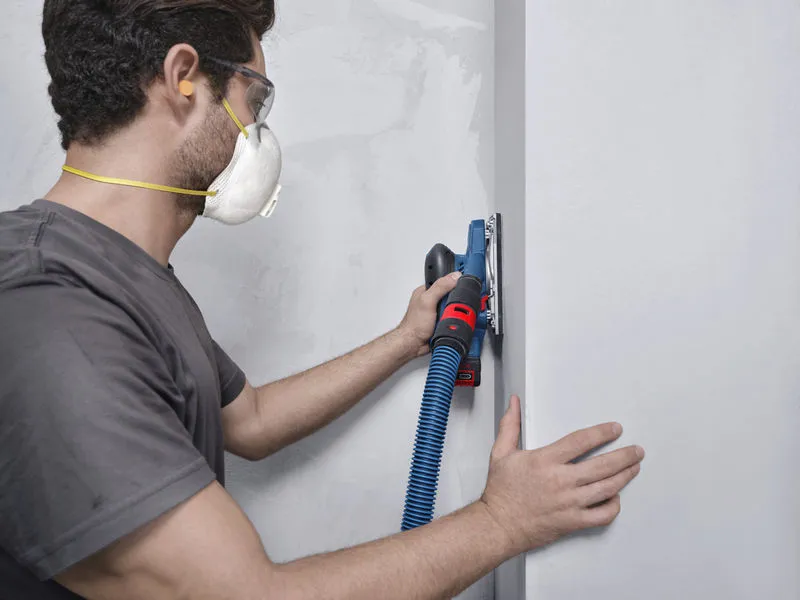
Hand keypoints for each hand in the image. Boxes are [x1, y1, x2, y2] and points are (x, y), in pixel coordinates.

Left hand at [396, 272, 461, 357]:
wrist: (413, 345)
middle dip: (455, 301)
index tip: (464, 282)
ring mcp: (437, 311)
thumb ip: (440, 287)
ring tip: (450, 317)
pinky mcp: (441, 321)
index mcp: (426, 291)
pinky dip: (454, 321)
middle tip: (452, 307)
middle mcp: (431, 300)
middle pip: (451, 295)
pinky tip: (451, 323)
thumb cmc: (414, 325)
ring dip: (455, 312)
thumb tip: (454, 276)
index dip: (454, 281)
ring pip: (454, 307)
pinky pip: (453, 318)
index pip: (444, 281)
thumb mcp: (427, 301)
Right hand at [480, 396, 643, 554]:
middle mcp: (561, 481)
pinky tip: (616, 497)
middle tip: (636, 450)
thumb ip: (510, 425)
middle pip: (603, 465)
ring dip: (625, 476)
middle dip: (625, 456)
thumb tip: (514, 403)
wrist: (498, 525)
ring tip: (634, 468)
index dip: (602, 433)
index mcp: (545, 461)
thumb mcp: (501, 453)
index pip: (581, 441)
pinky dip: (614, 505)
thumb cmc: (500, 492)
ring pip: (607, 488)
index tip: (615, 429)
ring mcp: (569, 503)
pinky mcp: (573, 522)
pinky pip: (602, 515)